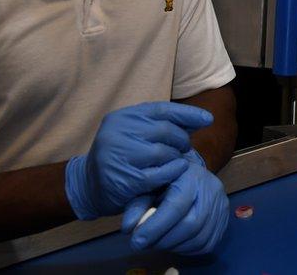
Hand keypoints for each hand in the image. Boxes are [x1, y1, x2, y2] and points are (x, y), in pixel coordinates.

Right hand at [65, 102, 213, 219]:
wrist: (88, 185)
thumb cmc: (122, 156)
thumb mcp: (137, 133)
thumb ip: (164, 125)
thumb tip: (202, 119)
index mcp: (123, 117)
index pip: (162, 110)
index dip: (188, 114)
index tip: (208, 119)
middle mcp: (118, 132)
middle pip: (166, 131)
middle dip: (182, 140)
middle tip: (184, 148)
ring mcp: (120, 156)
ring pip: (164, 152)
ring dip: (177, 157)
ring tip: (176, 161)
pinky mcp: (125, 178)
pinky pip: (160, 173)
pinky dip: (173, 172)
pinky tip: (176, 171)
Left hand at [122, 149, 228, 254]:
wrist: (192, 174)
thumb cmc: (167, 179)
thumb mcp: (149, 186)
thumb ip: (138, 205)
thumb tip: (129, 228)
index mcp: (191, 177)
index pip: (176, 207)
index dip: (155, 227)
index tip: (137, 241)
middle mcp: (211, 190)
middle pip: (191, 225)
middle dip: (164, 240)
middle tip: (146, 243)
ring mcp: (221, 206)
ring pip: (199, 238)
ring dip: (174, 246)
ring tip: (159, 241)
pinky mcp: (224, 220)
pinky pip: (207, 244)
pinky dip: (187, 249)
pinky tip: (175, 242)